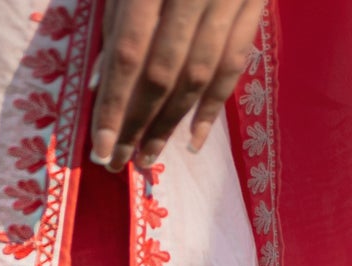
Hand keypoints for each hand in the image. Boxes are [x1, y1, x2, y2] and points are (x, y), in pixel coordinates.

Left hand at [90, 0, 266, 172]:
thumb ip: (118, 14)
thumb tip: (100, 80)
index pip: (128, 51)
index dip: (113, 103)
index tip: (98, 146)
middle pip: (163, 72)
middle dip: (138, 122)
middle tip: (118, 163)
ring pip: (199, 74)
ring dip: (171, 123)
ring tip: (147, 158)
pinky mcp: (253, 3)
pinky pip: (234, 64)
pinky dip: (212, 106)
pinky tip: (194, 140)